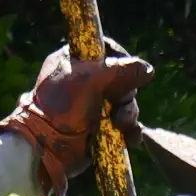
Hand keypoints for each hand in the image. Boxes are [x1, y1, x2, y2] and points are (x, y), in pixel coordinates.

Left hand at [0, 41, 152, 192]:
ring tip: (121, 126)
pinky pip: (125, 125)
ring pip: (126, 104)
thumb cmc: (61, 106)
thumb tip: (148, 69)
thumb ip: (121, 70)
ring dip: (129, 115)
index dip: (122, 58)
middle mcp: (85, 81)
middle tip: (119, 104)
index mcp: (75, 61)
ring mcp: (93, 104)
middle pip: (123, 79)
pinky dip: (130, 131)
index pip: (105, 49)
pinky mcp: (100, 126)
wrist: (47, 146)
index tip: (130, 70)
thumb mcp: (90, 79)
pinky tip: (130, 138)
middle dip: (127, 95)